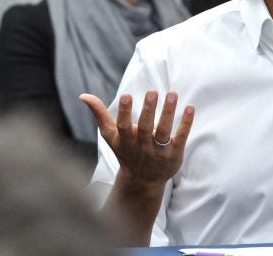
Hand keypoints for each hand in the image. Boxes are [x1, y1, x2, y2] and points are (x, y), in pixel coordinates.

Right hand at [80, 90, 194, 185]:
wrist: (143, 181)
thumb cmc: (126, 151)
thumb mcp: (110, 136)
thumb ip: (99, 114)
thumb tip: (83, 95)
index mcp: (125, 141)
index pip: (123, 126)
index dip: (123, 112)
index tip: (126, 95)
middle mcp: (142, 146)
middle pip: (144, 128)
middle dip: (147, 110)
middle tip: (152, 92)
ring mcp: (159, 152)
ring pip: (163, 131)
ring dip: (168, 112)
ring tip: (172, 93)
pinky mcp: (174, 154)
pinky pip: (181, 137)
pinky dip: (186, 123)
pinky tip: (190, 107)